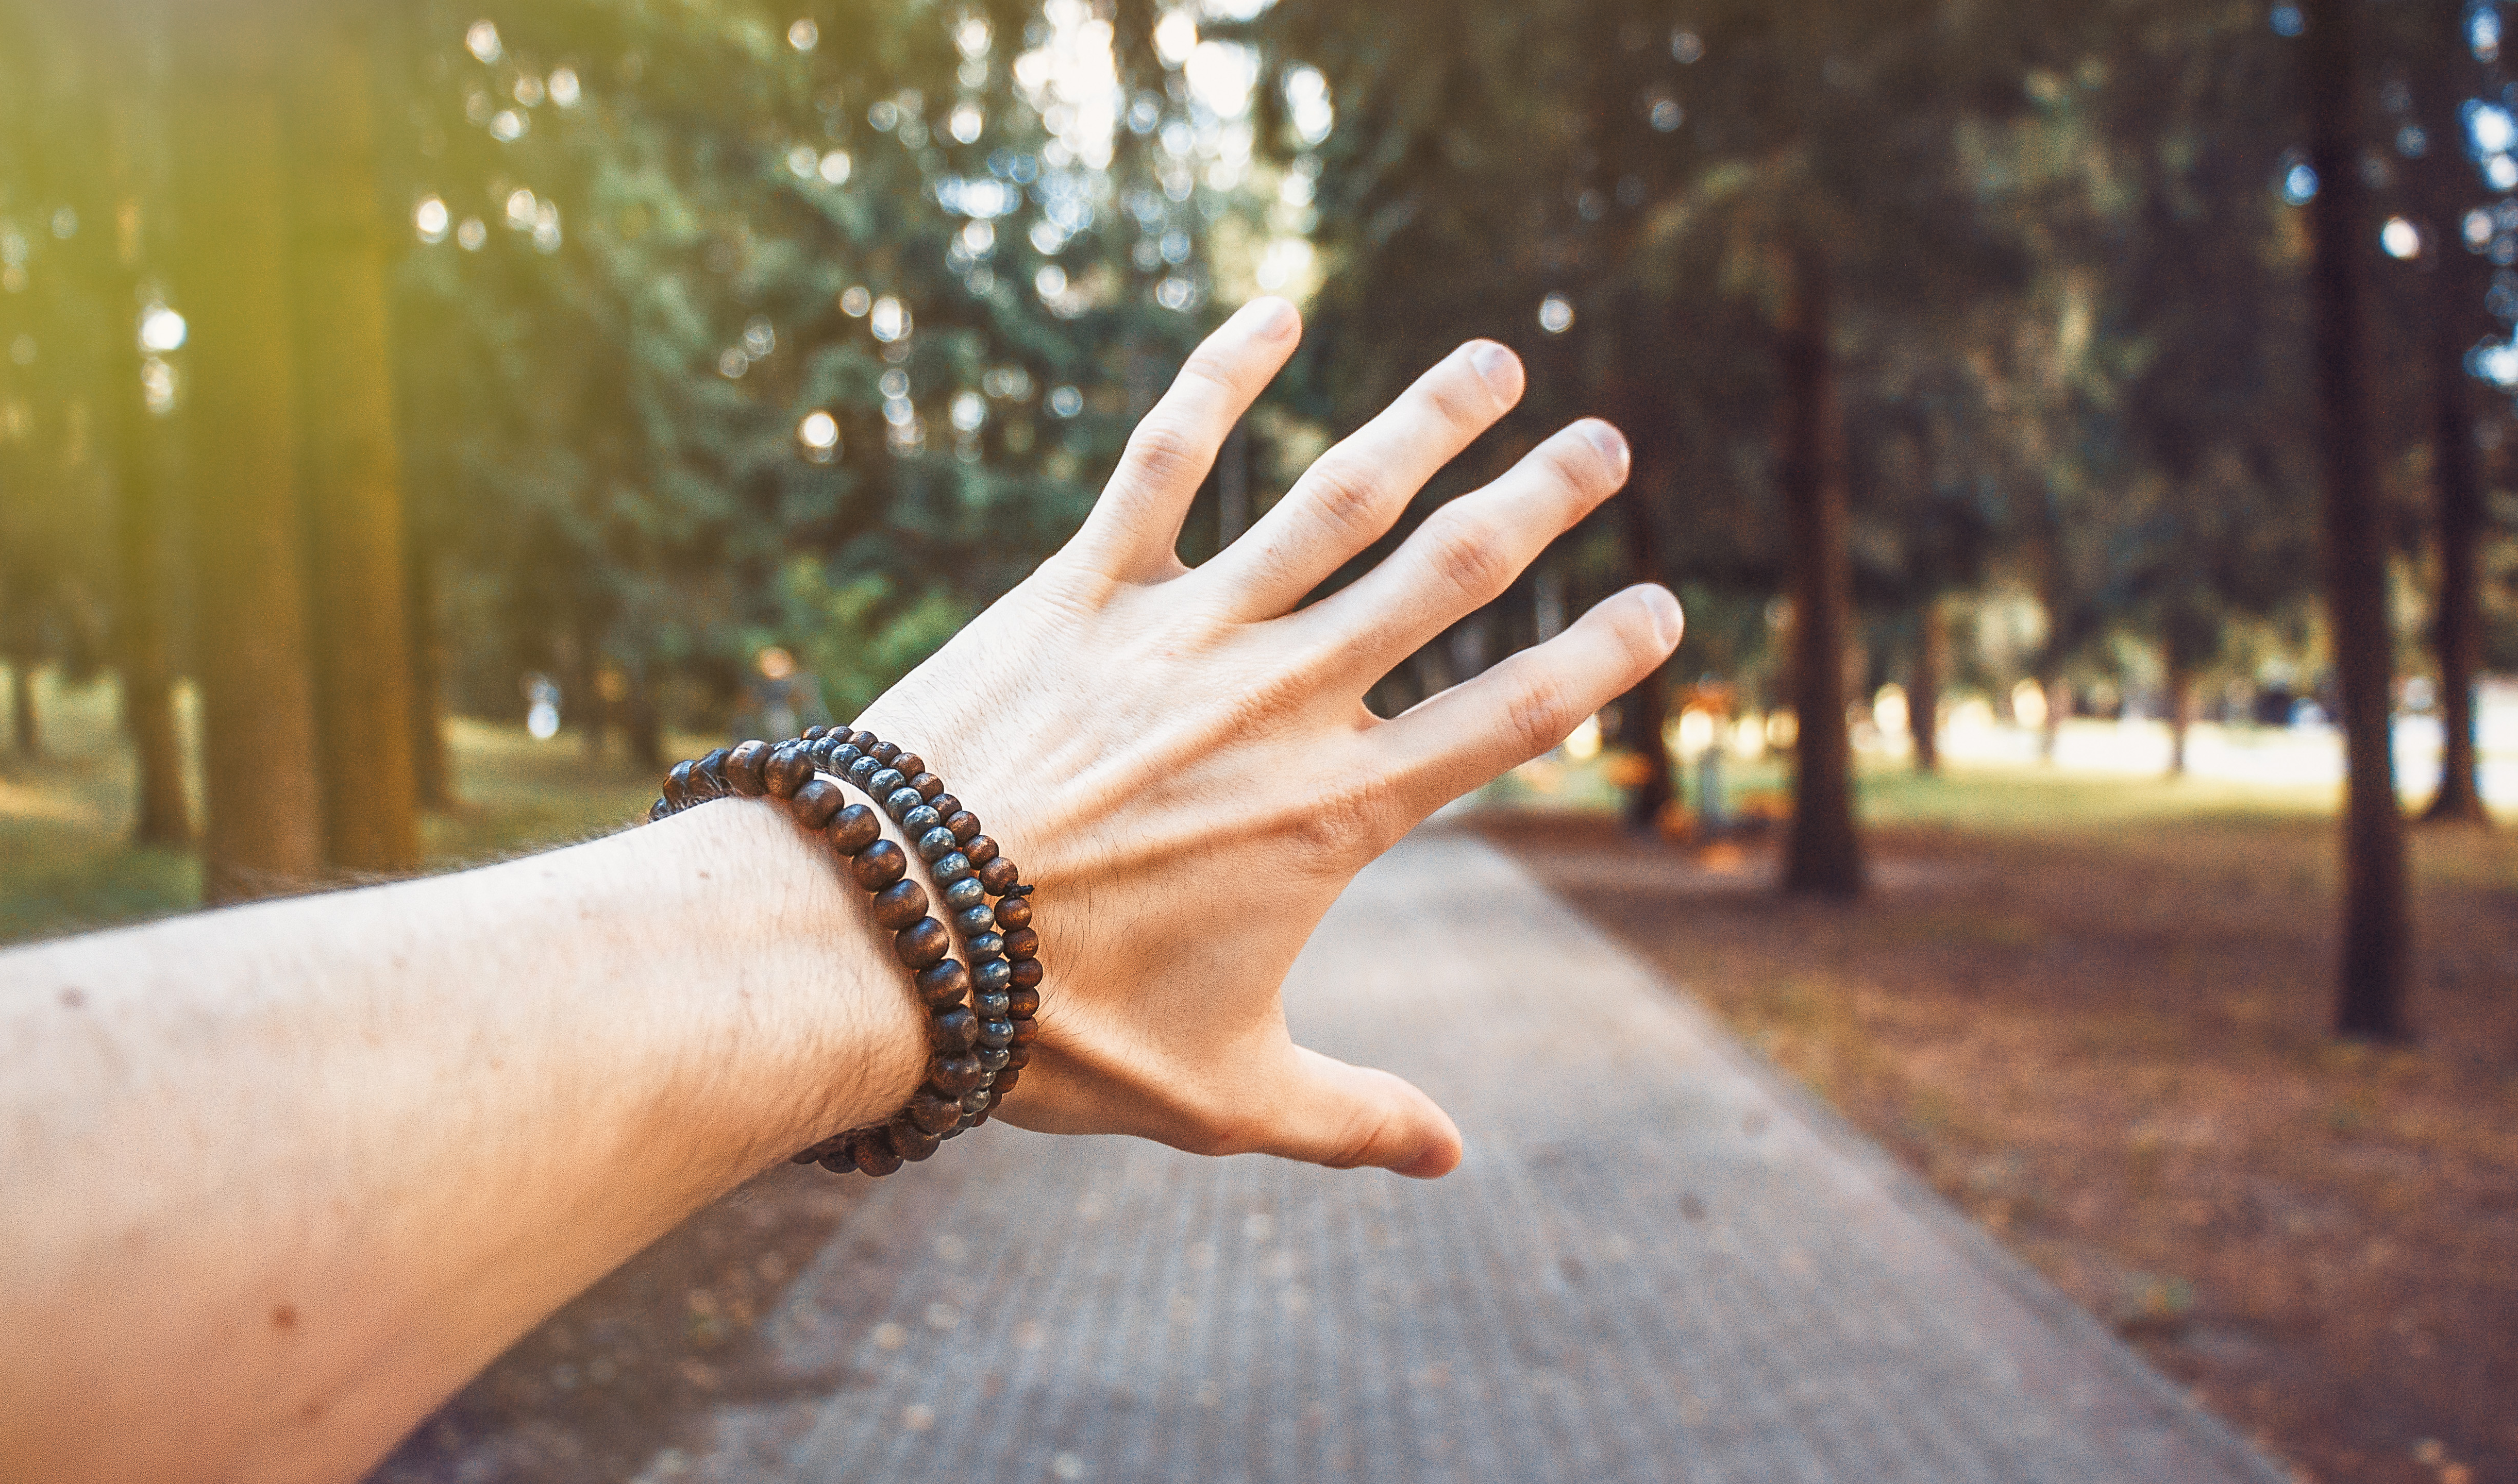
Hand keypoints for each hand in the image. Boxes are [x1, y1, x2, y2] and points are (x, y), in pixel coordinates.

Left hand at [859, 298, 1682, 1178]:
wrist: (888, 947)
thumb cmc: (1056, 1032)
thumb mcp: (1225, 1098)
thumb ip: (1351, 1116)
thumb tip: (1453, 1157)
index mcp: (1335, 812)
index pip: (1511, 718)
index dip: (1602, 659)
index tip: (1664, 605)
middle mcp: (1281, 701)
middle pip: (1447, 578)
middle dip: (1543, 504)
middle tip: (1610, 441)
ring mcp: (1182, 632)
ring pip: (1334, 498)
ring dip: (1424, 420)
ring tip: (1494, 360)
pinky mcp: (1077, 590)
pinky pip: (1161, 460)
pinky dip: (1216, 379)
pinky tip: (1273, 310)